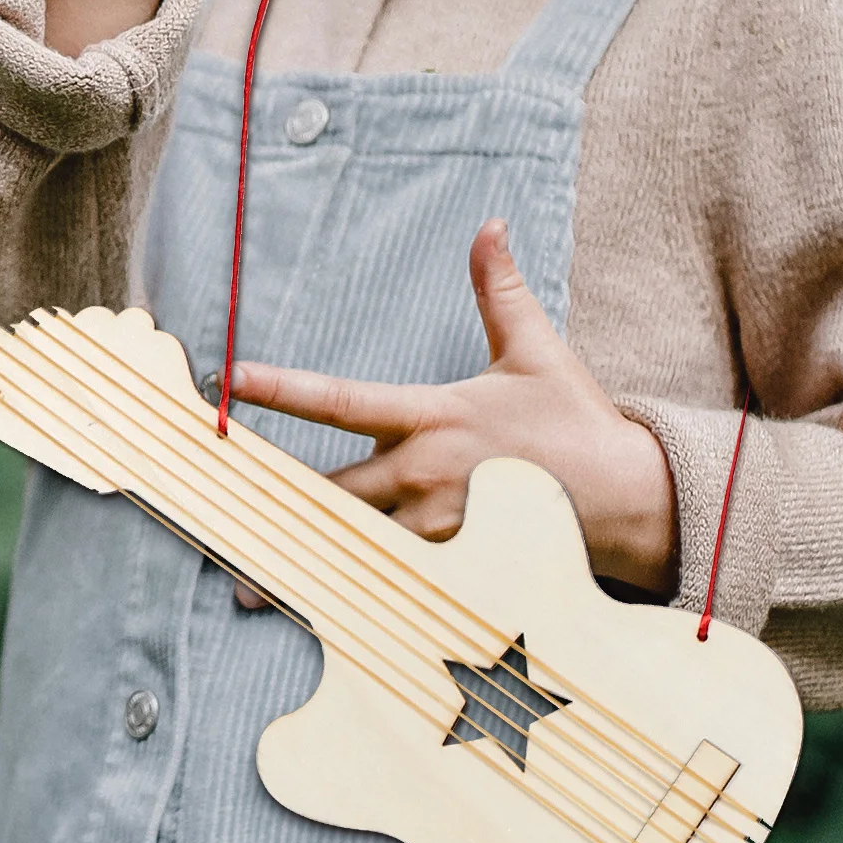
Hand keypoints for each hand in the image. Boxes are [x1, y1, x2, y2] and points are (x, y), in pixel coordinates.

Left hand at [226, 219, 678, 609]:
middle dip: (269, 498)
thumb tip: (491, 225)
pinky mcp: (456, 566)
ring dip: (298, 561)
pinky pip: (393, 583)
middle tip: (211, 508)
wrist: (630, 497)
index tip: (231, 381)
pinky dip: (354, 598)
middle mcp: (424, 473)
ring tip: (241, 585)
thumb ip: (498, 289)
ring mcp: (437, 527)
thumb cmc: (575, 421)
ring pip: (352, 545)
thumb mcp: (535, 347)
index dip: (284, 388)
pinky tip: (316, 617)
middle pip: (327, 488)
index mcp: (433, 415)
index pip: (342, 400)